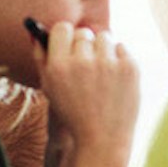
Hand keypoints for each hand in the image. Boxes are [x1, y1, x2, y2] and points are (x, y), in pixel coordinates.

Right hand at [35, 23, 138, 154]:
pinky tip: (114, 78)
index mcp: (59, 66)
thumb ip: (41, 58)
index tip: (69, 43)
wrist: (102, 138)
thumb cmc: (73, 113)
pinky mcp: (129, 67)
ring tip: (101, 71)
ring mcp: (108, 64)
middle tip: (86, 63)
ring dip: (102, 49)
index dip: (66, 36)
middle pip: (84, 32)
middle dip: (84, 45)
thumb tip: (37, 32)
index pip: (62, 28)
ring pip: (105, 37)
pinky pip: (121, 47)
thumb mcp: (50, 88)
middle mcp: (83, 62)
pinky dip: (118, 59)